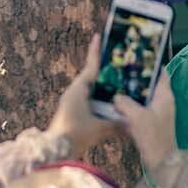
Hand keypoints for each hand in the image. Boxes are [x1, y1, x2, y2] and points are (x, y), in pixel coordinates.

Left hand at [48, 35, 116, 153]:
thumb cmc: (75, 134)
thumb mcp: (99, 128)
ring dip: (103, 90)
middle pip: (92, 78)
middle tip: (118, 64)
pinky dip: (100, 103)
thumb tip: (131, 124)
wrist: (56, 151)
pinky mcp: (73, 115)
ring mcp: (72, 104)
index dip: (95, 52)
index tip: (98, 36)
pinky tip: (112, 107)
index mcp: (78, 90)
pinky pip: (90, 104)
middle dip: (105, 72)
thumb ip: (116, 125)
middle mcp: (74, 94)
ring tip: (120, 86)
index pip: (90, 67)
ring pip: (91, 92)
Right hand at [114, 68, 176, 177]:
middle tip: (120, 70)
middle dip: (136, 78)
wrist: (161, 161)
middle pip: (149, 84)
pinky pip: (138, 111)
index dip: (152, 63)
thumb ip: (124, 102)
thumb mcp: (137, 116)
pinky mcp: (150, 124)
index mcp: (164, 95)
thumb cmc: (153, 136)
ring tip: (115, 85)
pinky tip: (116, 106)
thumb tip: (115, 96)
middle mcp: (162, 102)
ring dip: (130, 94)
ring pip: (142, 98)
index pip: (161, 73)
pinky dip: (129, 108)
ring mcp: (157, 113)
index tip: (139, 56)